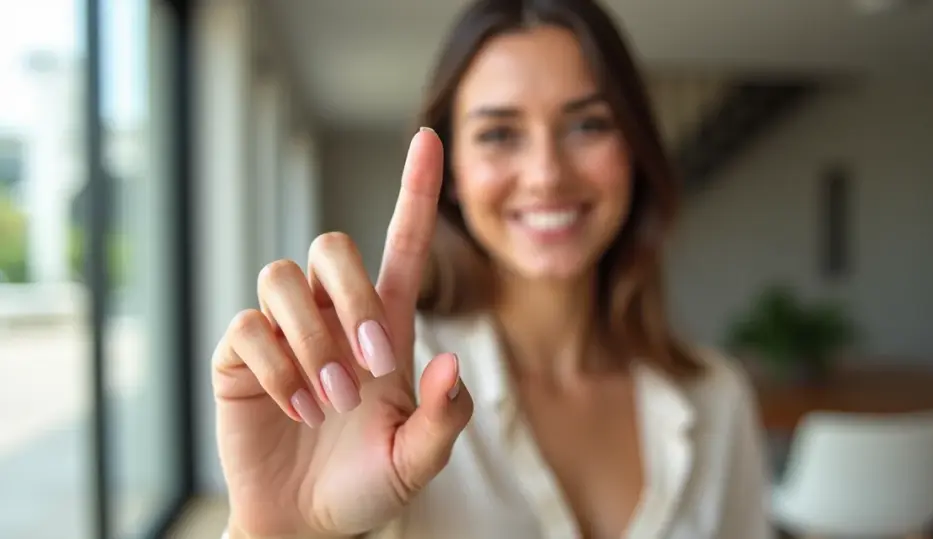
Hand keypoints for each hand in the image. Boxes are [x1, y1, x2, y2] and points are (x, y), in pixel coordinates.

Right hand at [213, 129, 472, 537]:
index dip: (415, 191)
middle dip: (351, 299)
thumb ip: (443, 417)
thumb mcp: (417, 460)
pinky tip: (293, 410)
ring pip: (281, 277)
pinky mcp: (239, 353)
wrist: (305, 522)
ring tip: (325, 405)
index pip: (402, 244)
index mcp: (385, 325)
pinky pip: (247, 327)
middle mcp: (332, 314)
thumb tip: (449, 360)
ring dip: (310, 342)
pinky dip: (274, 368)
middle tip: (368, 370)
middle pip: (332, 247)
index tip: (430, 138)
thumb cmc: (368, 485)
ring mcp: (284, 329)